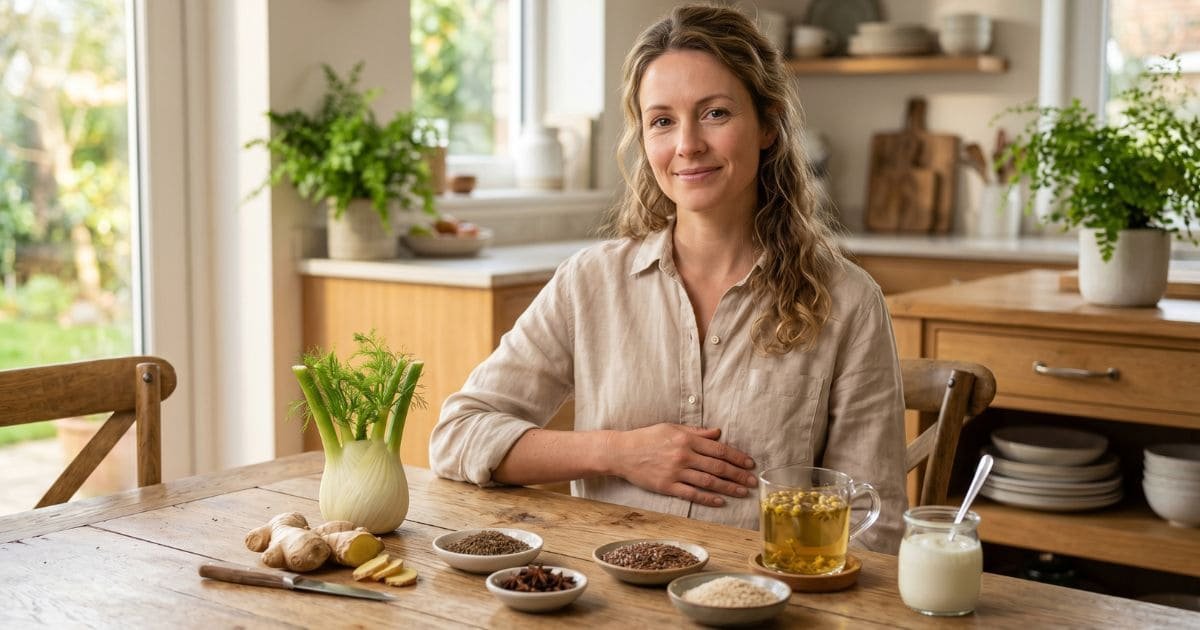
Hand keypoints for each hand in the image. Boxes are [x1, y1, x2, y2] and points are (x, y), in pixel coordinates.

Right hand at [606, 424, 756, 506]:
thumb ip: (696, 431)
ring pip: (708, 481)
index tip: (749, 463)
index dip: (737, 457)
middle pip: (718, 467)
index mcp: (687, 439)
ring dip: (728, 488)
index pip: (719, 449)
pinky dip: (708, 498)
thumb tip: (718, 433)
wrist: (622, 452)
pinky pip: (692, 494)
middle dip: (738, 475)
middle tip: (752, 481)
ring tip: (742, 492)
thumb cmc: (647, 438)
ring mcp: (676, 472)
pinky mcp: (667, 486)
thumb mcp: (672, 428)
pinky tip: (720, 501)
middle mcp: (684, 455)